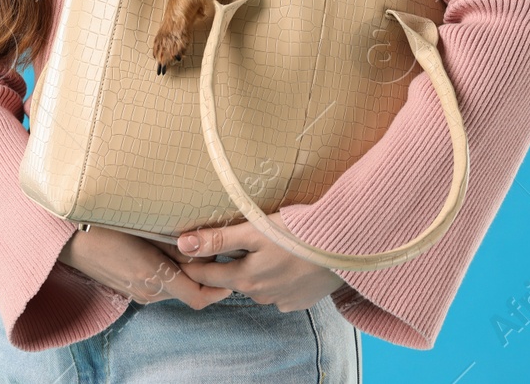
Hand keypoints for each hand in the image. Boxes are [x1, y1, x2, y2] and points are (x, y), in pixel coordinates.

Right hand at [57, 225, 235, 308]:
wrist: (71, 239)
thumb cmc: (107, 227)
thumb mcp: (147, 230)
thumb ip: (176, 243)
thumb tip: (201, 248)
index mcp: (156, 278)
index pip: (199, 297)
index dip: (219, 289)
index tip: (230, 273)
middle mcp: (149, 291)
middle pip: (189, 292)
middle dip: (203, 275)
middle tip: (212, 249)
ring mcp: (138, 293)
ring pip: (174, 288)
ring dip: (185, 273)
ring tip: (189, 246)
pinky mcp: (129, 288)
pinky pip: (158, 285)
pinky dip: (169, 273)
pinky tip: (166, 250)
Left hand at [170, 211, 347, 311]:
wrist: (346, 247)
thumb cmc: (300, 233)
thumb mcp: (255, 230)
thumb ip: (219, 238)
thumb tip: (183, 244)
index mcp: (246, 278)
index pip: (206, 274)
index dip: (193, 262)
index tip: (182, 252)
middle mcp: (261, 295)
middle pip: (233, 279)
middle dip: (226, 264)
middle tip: (226, 244)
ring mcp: (282, 300)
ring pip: (257, 285)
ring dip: (254, 271)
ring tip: (263, 248)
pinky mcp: (301, 300)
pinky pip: (279, 290)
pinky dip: (277, 277)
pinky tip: (286, 260)